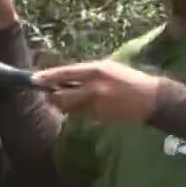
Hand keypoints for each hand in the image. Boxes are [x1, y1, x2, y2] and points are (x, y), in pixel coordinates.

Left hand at [32, 60, 161, 124]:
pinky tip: (99, 109)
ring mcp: (96, 104)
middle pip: (61, 96)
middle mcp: (93, 87)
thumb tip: (66, 78)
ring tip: (83, 101)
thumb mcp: (109, 69)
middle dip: (55, 97)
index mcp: (96, 70)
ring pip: (71, 108)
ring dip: (70, 107)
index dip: (47, 77)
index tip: (34, 79)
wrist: (151, 99)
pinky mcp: (100, 118)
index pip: (65, 73)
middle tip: (55, 96)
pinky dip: (84, 114)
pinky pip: (84, 116)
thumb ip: (88, 73)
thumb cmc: (130, 80)